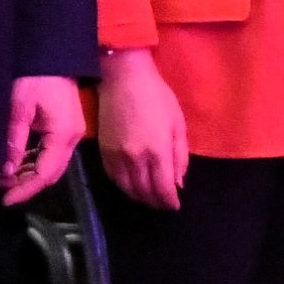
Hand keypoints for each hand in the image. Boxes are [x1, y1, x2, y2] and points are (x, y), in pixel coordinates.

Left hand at [2, 74, 86, 204]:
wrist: (53, 51)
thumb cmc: (36, 75)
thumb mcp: (19, 107)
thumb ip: (14, 141)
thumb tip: (7, 170)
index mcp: (63, 135)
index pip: (45, 174)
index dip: (25, 190)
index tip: (6, 200)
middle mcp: (72, 137)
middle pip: (51, 173)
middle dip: (27, 185)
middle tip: (2, 190)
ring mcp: (71, 132)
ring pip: (51, 164)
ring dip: (30, 174)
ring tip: (5, 178)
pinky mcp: (65, 126)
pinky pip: (51, 152)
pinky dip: (35, 161)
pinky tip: (18, 163)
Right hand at [95, 50, 188, 209]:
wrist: (123, 78)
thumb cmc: (157, 96)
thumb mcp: (177, 123)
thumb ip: (179, 155)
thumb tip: (178, 183)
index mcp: (158, 151)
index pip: (163, 188)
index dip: (169, 201)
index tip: (174, 205)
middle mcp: (136, 158)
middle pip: (145, 192)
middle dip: (155, 202)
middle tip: (163, 204)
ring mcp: (117, 156)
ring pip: (127, 188)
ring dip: (139, 197)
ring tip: (148, 198)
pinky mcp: (103, 151)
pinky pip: (113, 178)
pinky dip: (123, 187)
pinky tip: (131, 186)